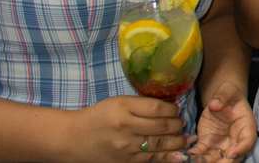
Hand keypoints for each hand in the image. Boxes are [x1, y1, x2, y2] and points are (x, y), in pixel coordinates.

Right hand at [62, 95, 188, 161]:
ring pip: (159, 144)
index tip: (176, 109)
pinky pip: (151, 159)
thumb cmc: (98, 116)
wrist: (74, 139)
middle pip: (162, 126)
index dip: (172, 109)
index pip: (157, 107)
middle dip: (177, 125)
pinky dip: (166, 156)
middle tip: (181, 123)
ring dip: (177, 141)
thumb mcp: (118, 102)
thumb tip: (168, 107)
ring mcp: (126, 147)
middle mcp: (126, 127)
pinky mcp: (125, 161)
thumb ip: (141, 104)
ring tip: (185, 138)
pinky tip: (177, 154)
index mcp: (124, 107)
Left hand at [190, 81, 256, 161]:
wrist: (221, 99)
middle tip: (208, 162)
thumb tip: (214, 104)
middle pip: (233, 157)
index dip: (241, 149)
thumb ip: (223, 96)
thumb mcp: (228, 91)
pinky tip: (186, 155)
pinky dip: (194, 157)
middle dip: (223, 162)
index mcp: (246, 126)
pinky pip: (201, 154)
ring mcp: (221, 145)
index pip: (248, 141)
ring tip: (194, 160)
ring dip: (205, 162)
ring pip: (215, 159)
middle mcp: (235, 140)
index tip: (231, 153)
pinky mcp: (207, 145)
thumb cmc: (229, 94)